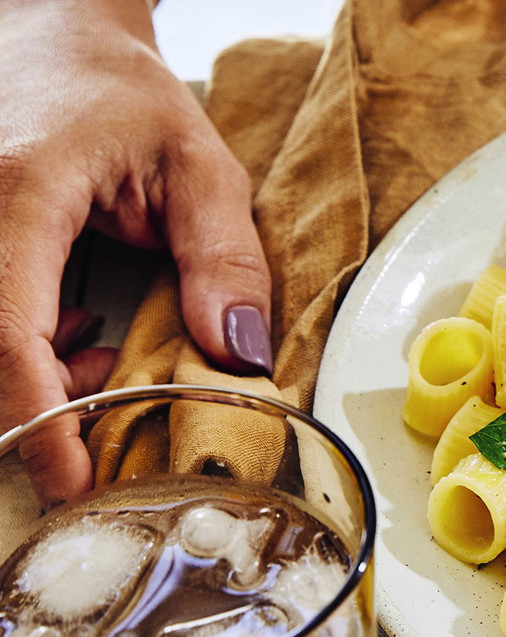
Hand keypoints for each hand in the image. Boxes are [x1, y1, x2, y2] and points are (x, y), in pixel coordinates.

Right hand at [0, 0, 270, 501]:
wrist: (52, 35)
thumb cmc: (121, 92)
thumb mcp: (200, 164)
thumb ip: (225, 258)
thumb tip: (239, 355)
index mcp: (19, 194)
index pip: (8, 335)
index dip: (41, 421)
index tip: (74, 480)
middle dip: (44, 410)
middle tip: (115, 406)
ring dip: (38, 382)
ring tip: (105, 353)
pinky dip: (27, 356)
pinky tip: (76, 334)